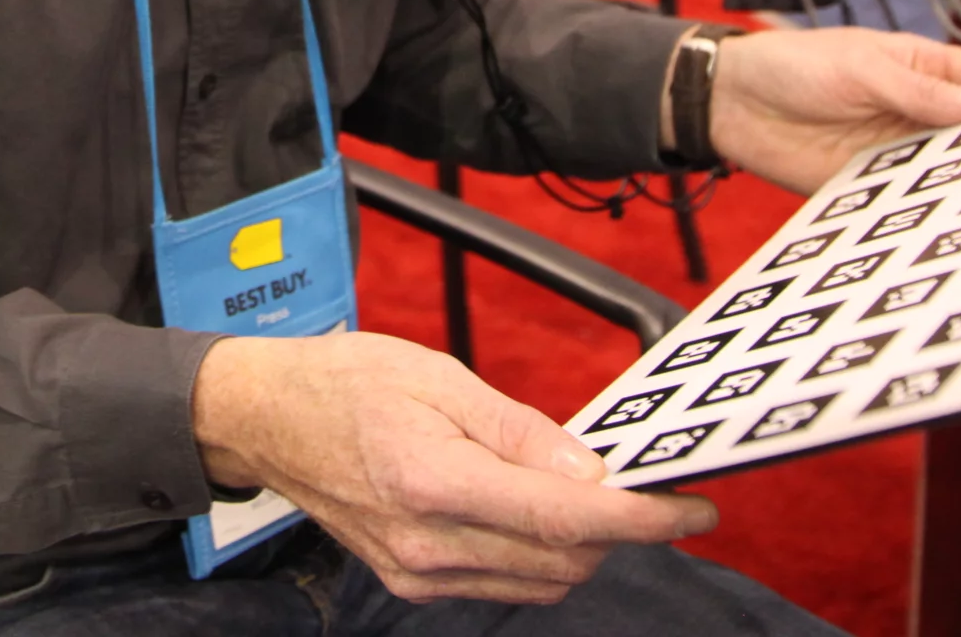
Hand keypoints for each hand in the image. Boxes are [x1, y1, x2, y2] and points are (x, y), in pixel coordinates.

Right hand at [189, 332, 714, 604]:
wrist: (268, 419)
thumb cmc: (346, 382)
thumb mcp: (441, 376)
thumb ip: (522, 431)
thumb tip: (593, 472)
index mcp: (433, 480)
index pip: (564, 518)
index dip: (641, 519)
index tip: (692, 508)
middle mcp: (427, 543)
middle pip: (563, 561)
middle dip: (618, 529)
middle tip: (643, 485)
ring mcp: (419, 573)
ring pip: (541, 582)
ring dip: (582, 545)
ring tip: (586, 492)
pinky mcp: (414, 583)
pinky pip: (505, 584)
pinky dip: (539, 555)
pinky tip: (537, 511)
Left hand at [707, 27, 960, 194]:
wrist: (732, 103)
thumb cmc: (795, 65)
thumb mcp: (862, 66)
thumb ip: (922, 91)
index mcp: (930, 71)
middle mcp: (924, 114)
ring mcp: (902, 153)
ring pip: (958, 174)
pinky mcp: (875, 188)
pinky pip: (916, 205)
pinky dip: (937, 217)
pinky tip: (959, 231)